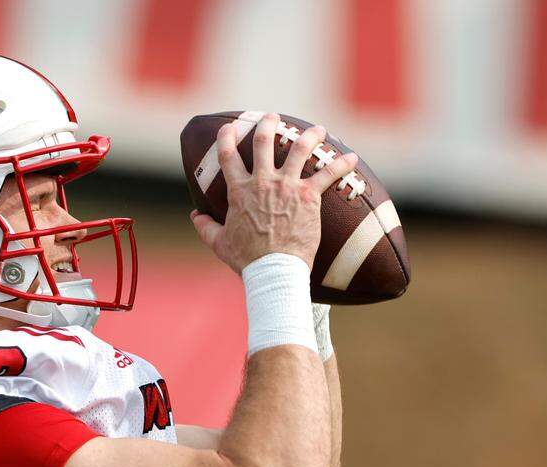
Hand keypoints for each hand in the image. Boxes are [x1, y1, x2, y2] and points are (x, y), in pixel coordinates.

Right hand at [190, 113, 358, 273]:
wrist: (273, 270)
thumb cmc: (246, 259)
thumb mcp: (219, 242)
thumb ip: (205, 226)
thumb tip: (195, 215)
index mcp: (240, 191)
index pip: (228, 156)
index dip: (226, 137)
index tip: (229, 127)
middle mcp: (263, 182)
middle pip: (263, 142)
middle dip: (268, 125)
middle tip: (272, 117)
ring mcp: (287, 187)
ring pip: (299, 150)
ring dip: (309, 135)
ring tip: (318, 128)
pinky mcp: (309, 197)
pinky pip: (328, 174)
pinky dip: (342, 164)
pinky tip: (352, 157)